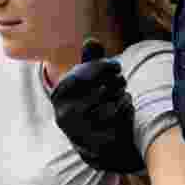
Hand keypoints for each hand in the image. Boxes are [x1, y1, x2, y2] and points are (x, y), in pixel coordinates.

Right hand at [50, 39, 144, 172]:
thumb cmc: (91, 105)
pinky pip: (118, 117)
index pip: (81, 75)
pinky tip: (126, 104)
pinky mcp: (97, 141)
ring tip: (122, 93)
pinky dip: (126, 106)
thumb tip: (91, 40)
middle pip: (98, 89)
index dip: (103, 67)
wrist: (96, 144)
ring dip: (121, 94)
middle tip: (122, 81)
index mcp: (57, 97)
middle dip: (116, 81)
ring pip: (110, 103)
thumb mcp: (86, 83)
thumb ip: (89, 61)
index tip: (118, 66)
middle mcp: (64, 115)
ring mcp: (80, 131)